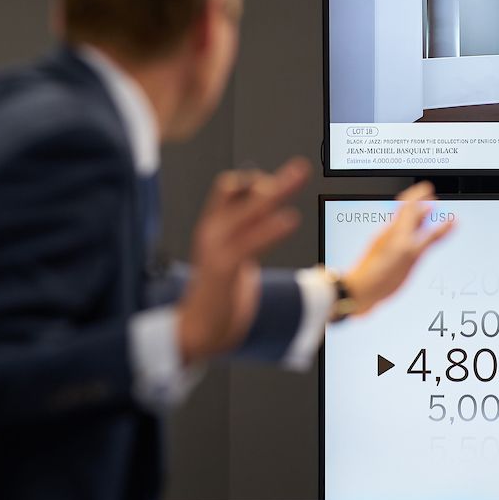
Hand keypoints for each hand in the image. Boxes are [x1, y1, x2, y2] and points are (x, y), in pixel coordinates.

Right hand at [177, 158, 309, 363]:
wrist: (195, 331)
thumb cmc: (216, 297)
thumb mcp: (233, 260)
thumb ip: (247, 238)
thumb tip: (267, 220)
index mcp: (214, 228)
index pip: (230, 190)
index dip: (255, 182)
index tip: (279, 184)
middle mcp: (212, 231)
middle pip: (243, 192)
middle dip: (275, 180)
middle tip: (302, 168)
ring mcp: (215, 247)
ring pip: (249, 209)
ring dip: (277, 191)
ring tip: (299, 178)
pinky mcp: (223, 267)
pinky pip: (250, 241)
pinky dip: (271, 228)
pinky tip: (290, 219)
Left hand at [339, 181, 454, 317]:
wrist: (358, 293)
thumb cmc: (380, 274)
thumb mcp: (410, 254)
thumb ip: (431, 237)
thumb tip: (450, 222)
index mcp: (396, 231)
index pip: (408, 204)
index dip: (419, 194)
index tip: (429, 188)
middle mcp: (391, 237)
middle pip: (407, 217)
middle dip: (421, 210)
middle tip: (432, 204)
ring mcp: (387, 249)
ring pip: (404, 230)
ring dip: (416, 224)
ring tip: (427, 223)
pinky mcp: (385, 261)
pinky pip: (401, 244)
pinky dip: (411, 241)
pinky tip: (413, 248)